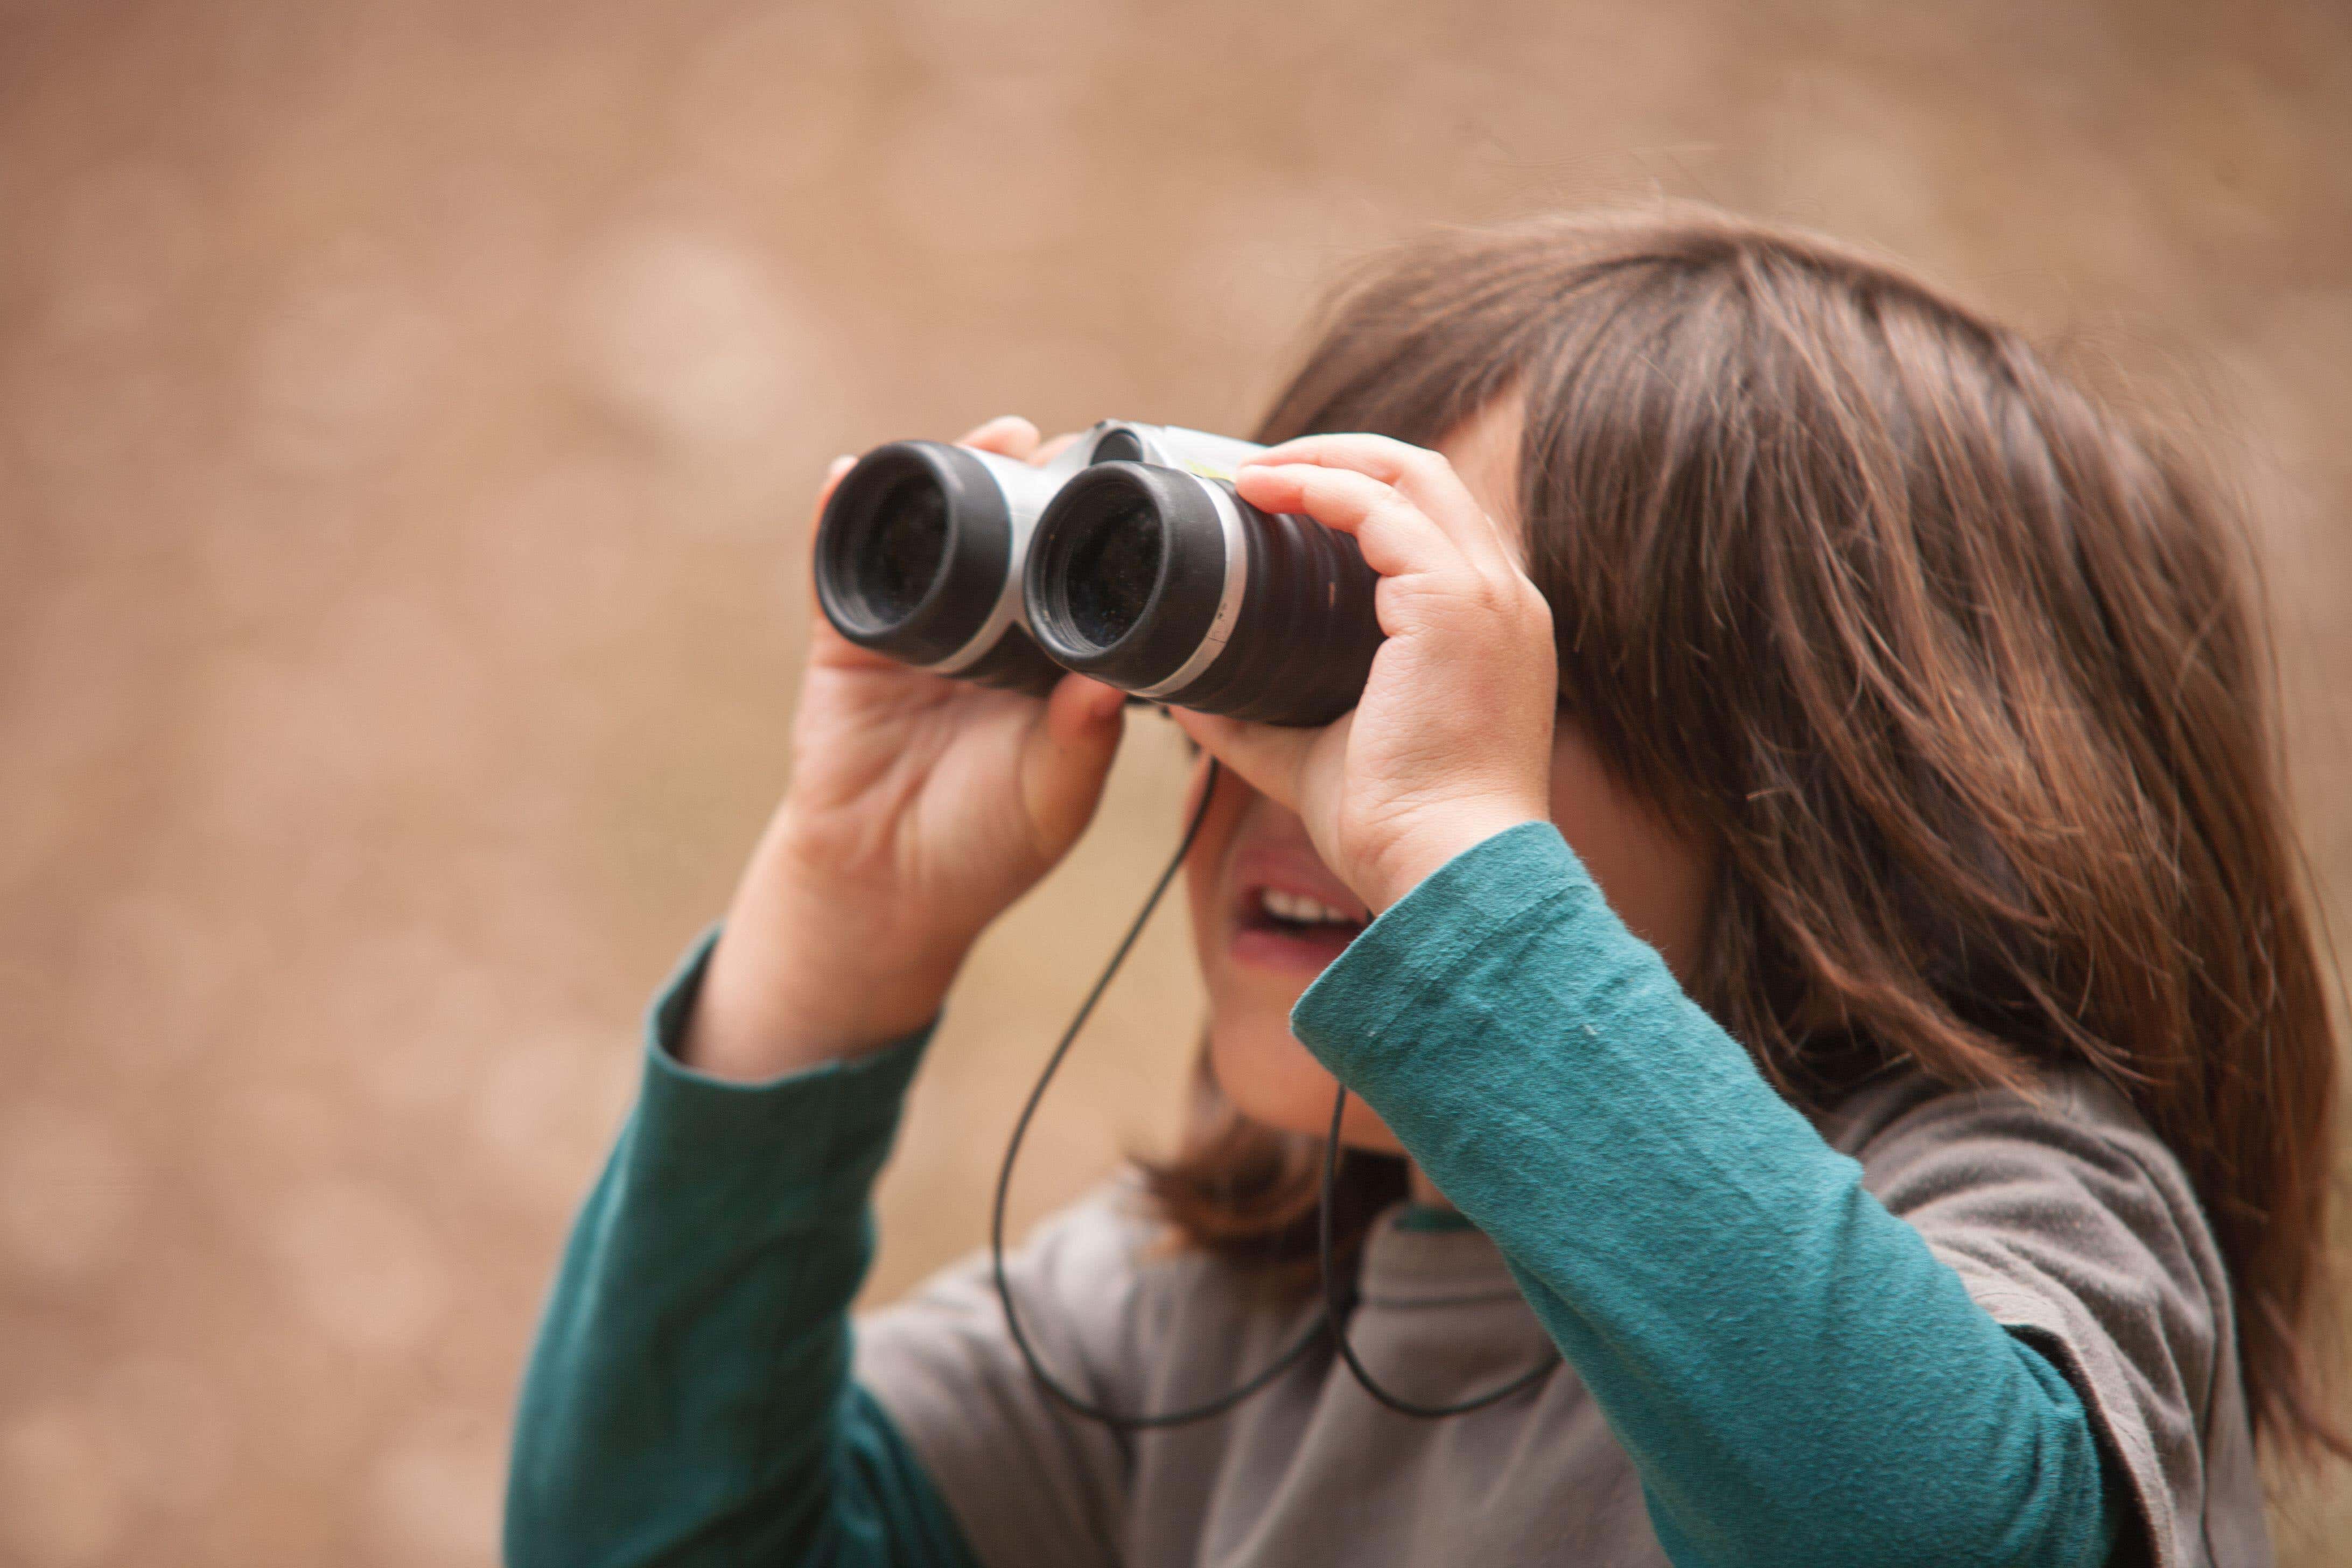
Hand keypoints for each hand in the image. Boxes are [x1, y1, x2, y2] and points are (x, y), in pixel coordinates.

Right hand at [684, 417, 1125, 1079]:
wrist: (887, 889)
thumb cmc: (984, 847)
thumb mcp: (1052, 800)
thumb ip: (1081, 743)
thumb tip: (1111, 685)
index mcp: (1045, 660)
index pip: (1069, 574)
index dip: (1089, 528)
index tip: (1119, 483)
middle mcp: (984, 631)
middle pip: (1007, 533)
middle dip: (1029, 479)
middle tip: (1050, 445)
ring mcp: (914, 628)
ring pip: (931, 534)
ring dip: (951, 475)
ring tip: (989, 437)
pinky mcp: (848, 642)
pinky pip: (839, 570)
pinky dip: (838, 518)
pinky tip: (849, 474)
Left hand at [1170, 434, 1555, 912]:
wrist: (1448, 872)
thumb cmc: (1399, 830)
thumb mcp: (1317, 758)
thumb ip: (1257, 723)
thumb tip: (1185, 698)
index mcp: (1489, 630)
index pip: (1435, 526)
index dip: (1362, 495)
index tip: (1285, 500)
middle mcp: (1503, 599)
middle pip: (1429, 480)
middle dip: (1343, 457)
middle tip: (1261, 470)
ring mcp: (1487, 595)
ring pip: (1411, 474)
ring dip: (1326, 458)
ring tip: (1252, 471)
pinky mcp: (1454, 603)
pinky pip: (1380, 510)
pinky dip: (1320, 486)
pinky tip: (1264, 491)